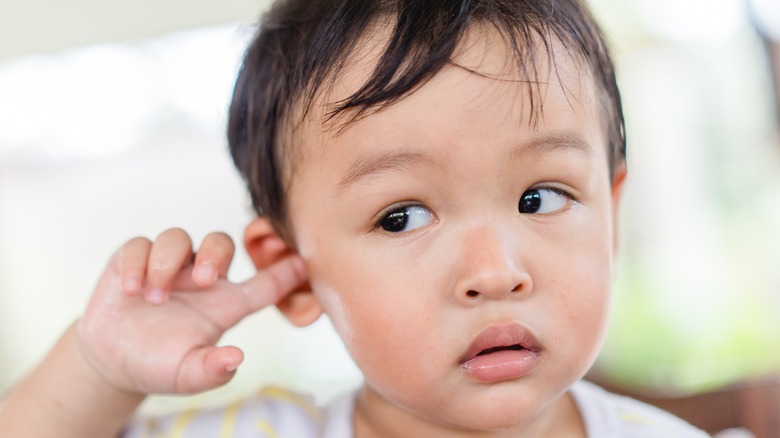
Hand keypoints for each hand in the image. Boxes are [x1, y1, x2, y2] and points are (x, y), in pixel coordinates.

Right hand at [76, 228, 306, 395]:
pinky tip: (131, 289)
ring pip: (178, 238)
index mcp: (225, 303)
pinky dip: (137, 263)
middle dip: (215, 254)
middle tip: (204, 280)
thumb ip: (212, 370)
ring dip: (168, 264)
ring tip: (154, 298)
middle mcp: (200, 278)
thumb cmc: (161, 364)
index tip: (303, 262)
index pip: (263, 284)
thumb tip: (235, 358)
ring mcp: (169, 266)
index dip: (284, 273)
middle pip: (221, 244)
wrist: (115, 361)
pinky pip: (140, 245)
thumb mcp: (188, 375)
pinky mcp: (133, 261)